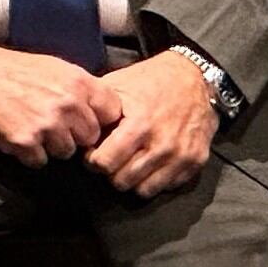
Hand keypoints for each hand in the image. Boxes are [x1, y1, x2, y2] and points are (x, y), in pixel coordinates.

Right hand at [0, 43, 117, 166]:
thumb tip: (108, 112)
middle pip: (90, 137)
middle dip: (77, 136)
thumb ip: (85, 89)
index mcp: (80, 83)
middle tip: (57, 126)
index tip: (91, 121)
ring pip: (67, 152)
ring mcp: (46, 125)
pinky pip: (40, 162)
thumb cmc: (20, 70)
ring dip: (53, 147)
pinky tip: (21, 136)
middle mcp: (68, 104)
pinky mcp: (24, 142)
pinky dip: (31, 155)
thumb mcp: (60, 68)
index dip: (102, 120)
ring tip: (37, 128)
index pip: (113, 112)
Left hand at [84, 50, 222, 198]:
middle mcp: (162, 145)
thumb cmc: (151, 80)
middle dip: (112, 171)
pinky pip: (166, 186)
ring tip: (131, 161)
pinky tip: (151, 161)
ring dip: (133, 178)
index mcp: (139, 125)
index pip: (103, 164)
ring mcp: (181, 155)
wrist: (196, 76)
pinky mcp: (195, 161)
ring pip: (143, 190)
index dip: (93, 159)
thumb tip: (71, 129)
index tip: (96, 151)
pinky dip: (155, 178)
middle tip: (114, 157)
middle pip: (121, 182)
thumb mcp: (118, 84)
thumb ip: (94, 108)